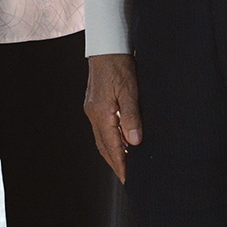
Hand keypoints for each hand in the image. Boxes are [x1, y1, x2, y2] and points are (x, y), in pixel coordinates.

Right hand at [83, 54, 142, 182]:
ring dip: (112, 153)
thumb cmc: (119, 66)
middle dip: (115, 163)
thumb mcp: (130, 90)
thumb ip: (132, 116)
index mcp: (101, 113)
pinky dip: (111, 140)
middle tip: (126, 178)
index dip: (120, 164)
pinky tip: (121, 142)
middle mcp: (93, 114)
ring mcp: (92, 109)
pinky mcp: (95, 104)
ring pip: (101, 139)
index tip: (127, 179)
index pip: (112, 146)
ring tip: (125, 165)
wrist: (106, 47)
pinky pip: (102, 129)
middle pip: (103, 146)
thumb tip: (134, 142)